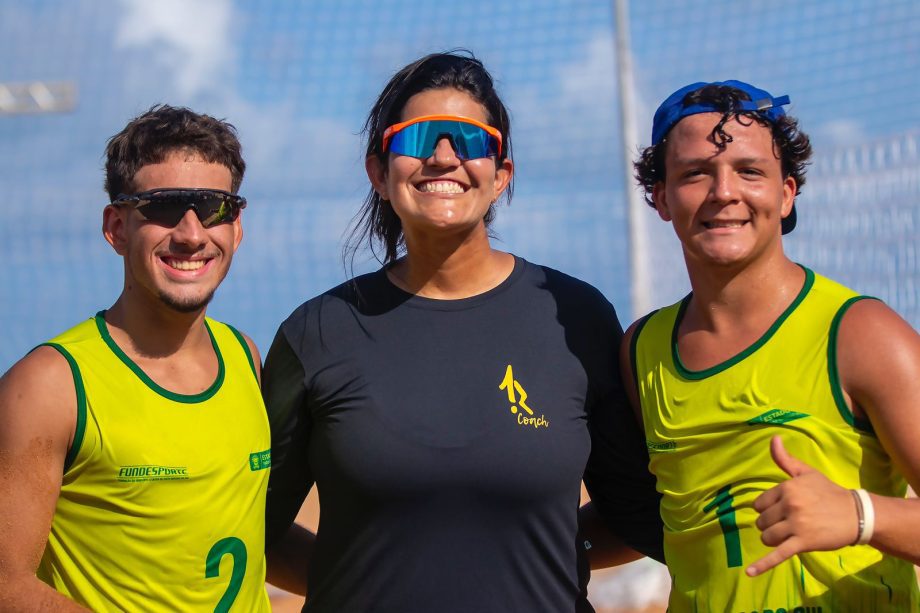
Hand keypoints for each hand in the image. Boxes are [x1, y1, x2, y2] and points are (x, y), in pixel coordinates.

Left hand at [745, 435, 858, 576]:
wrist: (857, 515)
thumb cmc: (829, 492)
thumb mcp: (806, 473)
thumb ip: (785, 459)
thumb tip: (773, 438)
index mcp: (787, 488)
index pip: (759, 504)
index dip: (768, 509)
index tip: (784, 510)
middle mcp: (790, 505)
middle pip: (761, 522)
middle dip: (771, 524)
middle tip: (791, 523)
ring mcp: (796, 525)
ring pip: (766, 537)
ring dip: (773, 538)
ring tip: (790, 534)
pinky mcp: (803, 543)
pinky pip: (778, 554)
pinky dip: (762, 565)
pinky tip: (749, 572)